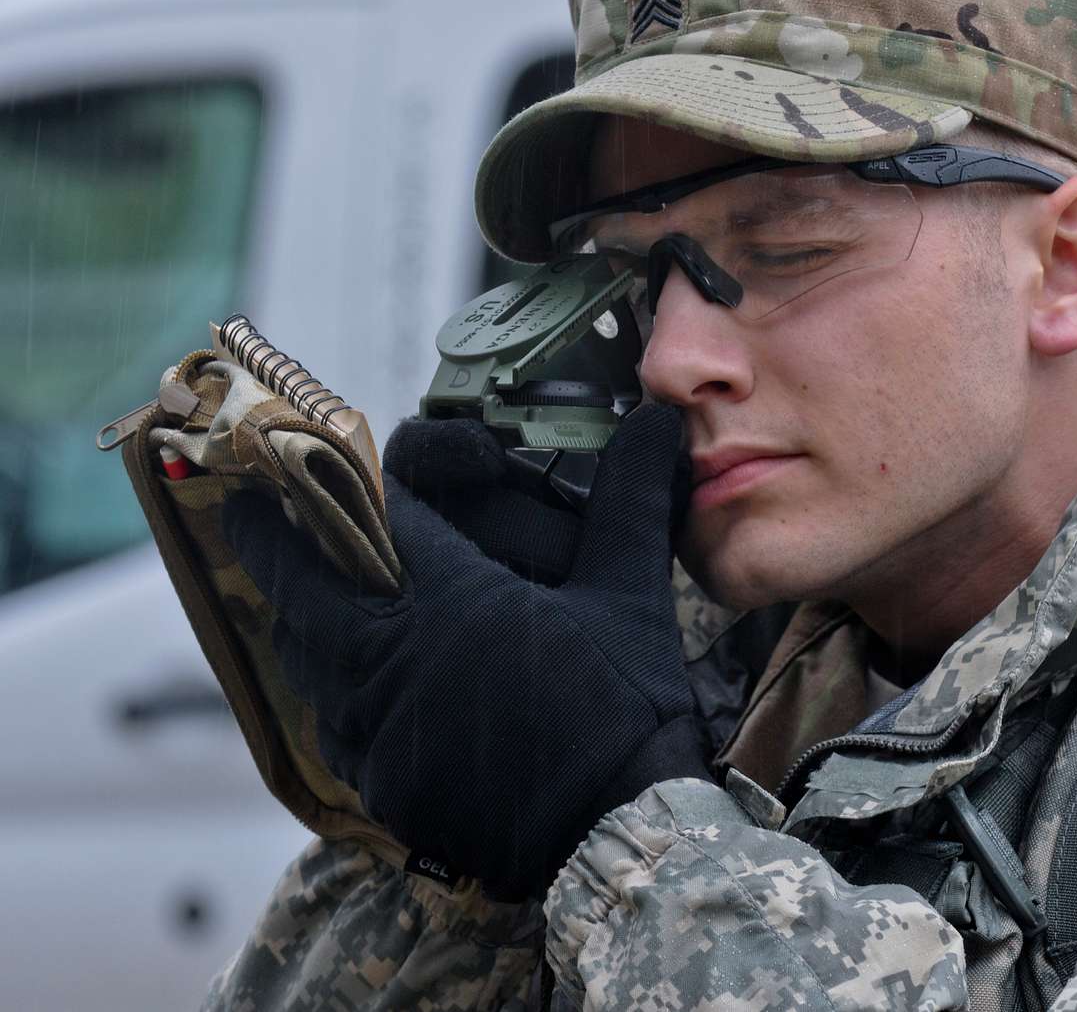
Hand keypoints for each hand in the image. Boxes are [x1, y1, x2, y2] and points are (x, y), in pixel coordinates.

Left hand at [223, 405, 703, 900]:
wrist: (614, 830)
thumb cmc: (623, 704)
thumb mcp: (630, 592)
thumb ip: (628, 499)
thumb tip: (652, 421)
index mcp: (448, 597)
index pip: (375, 517)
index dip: (353, 483)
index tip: (314, 465)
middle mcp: (391, 655)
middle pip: (300, 584)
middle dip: (268, 541)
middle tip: (247, 512)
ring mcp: (375, 725)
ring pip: (305, 657)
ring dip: (299, 620)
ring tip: (298, 599)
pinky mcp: (379, 782)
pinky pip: (329, 727)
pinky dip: (329, 696)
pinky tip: (346, 692)